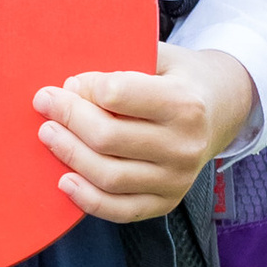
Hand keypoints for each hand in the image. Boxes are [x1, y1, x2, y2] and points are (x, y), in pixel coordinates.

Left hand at [33, 46, 257, 223]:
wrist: (222, 109)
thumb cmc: (177, 78)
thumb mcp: (160, 56)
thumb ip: (121, 63)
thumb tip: (71, 85)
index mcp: (185, 103)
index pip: (117, 94)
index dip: (84, 87)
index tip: (69, 83)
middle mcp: (185, 145)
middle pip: (107, 137)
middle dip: (67, 118)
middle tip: (44, 103)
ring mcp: (178, 179)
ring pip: (109, 176)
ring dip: (69, 155)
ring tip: (48, 135)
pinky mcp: (167, 202)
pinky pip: (120, 210)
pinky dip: (87, 199)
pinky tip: (64, 181)